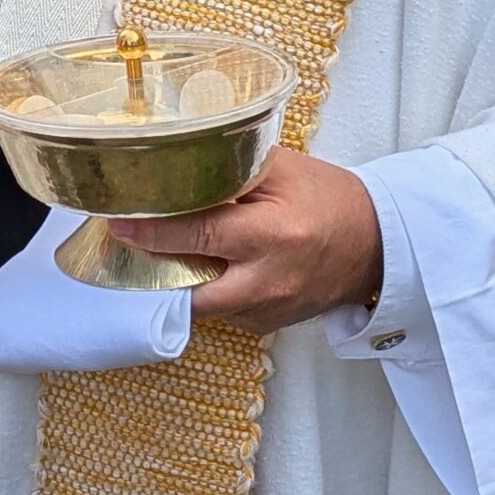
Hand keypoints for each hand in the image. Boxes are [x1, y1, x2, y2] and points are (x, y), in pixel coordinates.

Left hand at [111, 149, 381, 333]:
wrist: (377, 243)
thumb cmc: (327, 197)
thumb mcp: (281, 170)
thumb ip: (230, 171)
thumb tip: (174, 169)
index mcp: (273, 235)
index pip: (198, 234)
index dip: (152, 231)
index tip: (117, 223)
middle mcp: (270, 280)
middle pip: (191, 289)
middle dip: (156, 272)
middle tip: (128, 248)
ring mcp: (272, 310)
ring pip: (204, 306)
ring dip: (180, 283)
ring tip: (157, 254)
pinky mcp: (271, 325)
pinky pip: (224, 313)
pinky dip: (208, 292)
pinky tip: (201, 268)